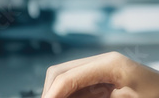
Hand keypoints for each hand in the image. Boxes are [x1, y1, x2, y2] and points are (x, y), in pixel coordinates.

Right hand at [43, 51, 158, 97]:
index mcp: (109, 63)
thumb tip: (66, 94)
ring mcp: (105, 73)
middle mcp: (103, 63)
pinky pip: (81, 91)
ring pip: (68, 83)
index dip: (51, 95)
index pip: (66, 77)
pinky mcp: (107, 85)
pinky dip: (72, 97)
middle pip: (60, 74)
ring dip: (60, 95)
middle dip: (50, 93)